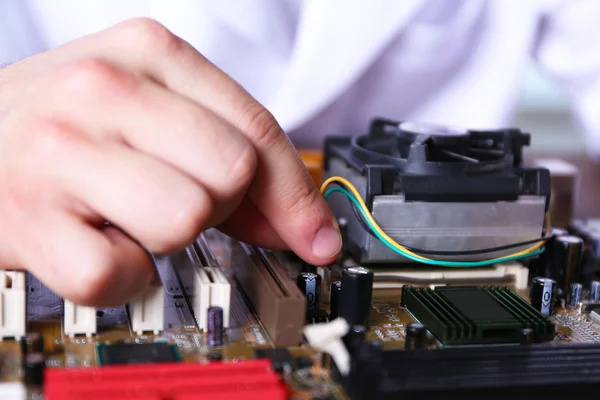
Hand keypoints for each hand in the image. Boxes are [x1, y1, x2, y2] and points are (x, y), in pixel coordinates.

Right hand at [0, 18, 340, 305]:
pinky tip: (93, 239)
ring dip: (163, 235)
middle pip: (232, 175)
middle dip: (215, 203)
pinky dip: (120, 273)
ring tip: (123, 213)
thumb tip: (302, 225)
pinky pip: (123, 271)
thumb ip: (231, 155)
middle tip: (168, 193)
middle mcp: (101, 90)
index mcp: (146, 52)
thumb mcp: (152, 111)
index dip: (294, 193)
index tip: (312, 232)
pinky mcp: (30, 220)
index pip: (257, 129)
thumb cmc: (67, 127)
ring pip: (186, 219)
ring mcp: (60, 152)